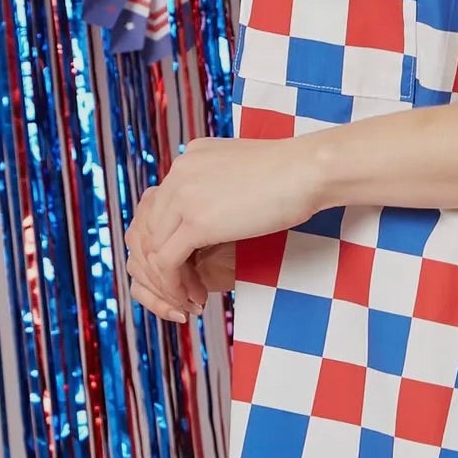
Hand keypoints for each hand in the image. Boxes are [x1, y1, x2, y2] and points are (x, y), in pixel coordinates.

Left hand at [124, 135, 323, 316]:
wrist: (310, 169)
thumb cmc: (294, 172)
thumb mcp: (244, 170)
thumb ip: (221, 184)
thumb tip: (217, 209)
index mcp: (189, 158)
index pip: (159, 207)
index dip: (168, 242)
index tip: (189, 267)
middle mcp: (178, 173)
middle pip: (147, 229)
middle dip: (162, 266)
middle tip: (184, 290)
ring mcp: (183, 196)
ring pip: (153, 249)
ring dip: (168, 281)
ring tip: (191, 299)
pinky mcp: (196, 222)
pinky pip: (167, 263)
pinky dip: (175, 286)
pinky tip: (196, 298)